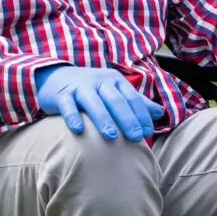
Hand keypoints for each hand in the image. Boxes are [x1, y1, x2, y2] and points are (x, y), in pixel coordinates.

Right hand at [35, 65, 164, 140]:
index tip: (147, 133)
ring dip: (103, 118)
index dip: (141, 114)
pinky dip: (72, 116)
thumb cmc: (92, 89)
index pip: (131, 97)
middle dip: (127, 118)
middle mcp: (98, 80)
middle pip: (115, 99)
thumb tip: (160, 113)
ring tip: (111, 136)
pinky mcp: (61, 94)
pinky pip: (67, 105)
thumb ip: (136, 102)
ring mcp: (79, 86)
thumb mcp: (114, 91)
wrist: (56, 77)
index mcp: (114, 80)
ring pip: (92, 101)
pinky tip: (78, 130)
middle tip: (135, 137)